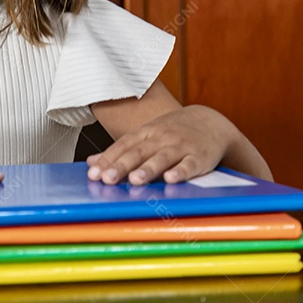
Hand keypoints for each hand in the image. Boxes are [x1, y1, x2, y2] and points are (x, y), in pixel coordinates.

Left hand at [86, 105, 236, 185]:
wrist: (211, 122)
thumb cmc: (173, 132)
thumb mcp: (146, 135)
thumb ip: (121, 150)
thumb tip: (91, 162)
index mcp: (145, 132)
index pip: (123, 145)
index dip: (108, 159)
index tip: (93, 174)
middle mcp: (161, 137)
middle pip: (138, 152)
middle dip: (122, 165)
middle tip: (107, 179)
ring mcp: (181, 146)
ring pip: (162, 157)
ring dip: (148, 169)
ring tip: (135, 180)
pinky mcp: (200, 156)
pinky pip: (189, 164)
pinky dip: (181, 171)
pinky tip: (171, 179)